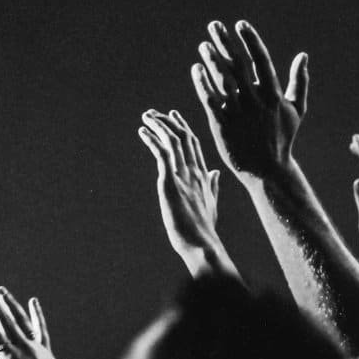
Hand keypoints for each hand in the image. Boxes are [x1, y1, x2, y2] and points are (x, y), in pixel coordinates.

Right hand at [0, 284, 70, 358]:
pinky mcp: (46, 349)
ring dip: (11, 305)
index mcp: (9, 356)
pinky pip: (40, 328)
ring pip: (21, 320)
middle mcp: (23, 347)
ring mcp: (36, 346)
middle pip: (5, 321)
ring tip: (1, 291)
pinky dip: (36, 315)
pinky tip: (32, 302)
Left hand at [139, 109, 223, 262]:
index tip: (173, 116)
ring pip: (173, 141)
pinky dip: (152, 140)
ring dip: (158, 125)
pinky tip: (143, 132)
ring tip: (146, 117)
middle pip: (184, 137)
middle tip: (154, 113)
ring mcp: (184, 176)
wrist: (203, 244)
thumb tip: (215, 173)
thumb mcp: (211, 204)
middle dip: (169, 121)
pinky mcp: (170, 182)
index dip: (184, 128)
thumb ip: (212, 186)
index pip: (193, 145)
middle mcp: (195, 172)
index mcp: (203, 176)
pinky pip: (161, 153)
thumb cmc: (205, 230)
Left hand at [191, 19, 308, 180]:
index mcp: (273, 95)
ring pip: (223, 81)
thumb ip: (299, 82)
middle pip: (238, 66)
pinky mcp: (222, 125)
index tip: (240, 24)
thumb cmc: (282, 138)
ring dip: (212, 60)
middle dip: (225, 44)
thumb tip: (303, 56)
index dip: (251, 41)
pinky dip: (203, 84)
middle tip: (214, 25)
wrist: (267, 170)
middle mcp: (255, 102)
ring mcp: (238, 114)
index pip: (261, 61)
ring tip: (204, 45)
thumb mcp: (296, 110)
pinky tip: (196, 69)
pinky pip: (211, 101)